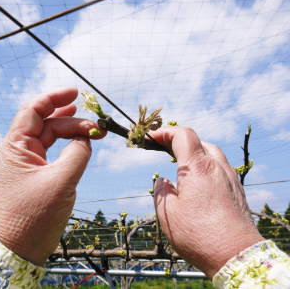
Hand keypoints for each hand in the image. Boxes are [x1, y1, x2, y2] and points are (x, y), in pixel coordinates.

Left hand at [0, 88, 104, 264]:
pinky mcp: (37, 173)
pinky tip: (82, 142)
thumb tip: (87, 137)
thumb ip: (77, 154)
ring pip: (51, 136)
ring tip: (93, 129)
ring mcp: (28, 161)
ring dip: (71, 131)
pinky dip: (69, 145)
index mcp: (16, 146)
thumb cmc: (34, 215)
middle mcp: (19, 150)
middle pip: (47, 123)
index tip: (76, 93)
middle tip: (96, 125)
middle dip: (71, 120)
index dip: (54, 98)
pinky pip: (54, 151)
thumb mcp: (61, 181)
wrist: (20, 247)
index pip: (33, 110)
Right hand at [150, 127, 262, 277]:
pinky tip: (196, 180)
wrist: (236, 256)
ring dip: (194, 152)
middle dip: (178, 141)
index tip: (151, 138)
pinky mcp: (237, 190)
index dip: (165, 132)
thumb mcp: (168, 214)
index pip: (183, 135)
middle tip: (162, 148)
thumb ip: (161, 192)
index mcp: (197, 168)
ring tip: (179, 162)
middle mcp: (217, 167)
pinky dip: (205, 164)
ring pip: (211, 153)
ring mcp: (230, 178)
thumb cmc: (199, 235)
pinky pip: (220, 167)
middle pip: (198, 142)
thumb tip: (161, 181)